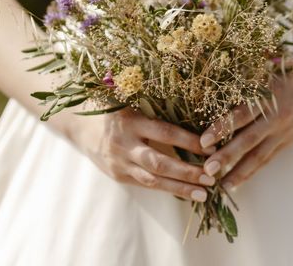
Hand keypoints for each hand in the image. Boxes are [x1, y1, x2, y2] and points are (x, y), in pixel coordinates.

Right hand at [64, 105, 217, 201]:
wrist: (80, 126)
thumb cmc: (115, 108)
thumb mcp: (130, 100)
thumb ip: (154, 103)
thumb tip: (195, 105)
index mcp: (130, 121)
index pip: (165, 133)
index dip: (189, 141)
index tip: (212, 147)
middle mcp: (124, 144)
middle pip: (159, 163)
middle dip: (187, 172)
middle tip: (211, 177)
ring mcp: (120, 163)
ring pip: (153, 180)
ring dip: (180, 188)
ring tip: (204, 194)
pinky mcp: (119, 176)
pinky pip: (146, 185)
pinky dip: (167, 189)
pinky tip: (186, 193)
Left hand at [199, 75, 292, 188]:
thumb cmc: (288, 70)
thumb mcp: (266, 71)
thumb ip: (244, 82)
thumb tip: (210, 89)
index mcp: (269, 96)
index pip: (242, 114)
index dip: (222, 128)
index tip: (203, 141)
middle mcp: (277, 116)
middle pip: (249, 140)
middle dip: (227, 156)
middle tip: (207, 170)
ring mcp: (284, 131)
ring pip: (259, 155)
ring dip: (239, 171)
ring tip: (220, 186)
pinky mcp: (288, 141)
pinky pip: (267, 158)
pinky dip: (252, 171)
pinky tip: (237, 181)